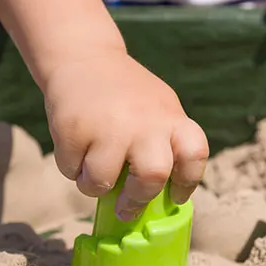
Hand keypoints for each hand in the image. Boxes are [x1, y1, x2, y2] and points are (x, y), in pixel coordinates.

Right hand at [42, 49, 208, 220]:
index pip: (194, 156)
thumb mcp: (159, 111)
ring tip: (93, 170)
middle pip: (153, 176)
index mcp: (172, 118)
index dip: (188, 182)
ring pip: (101, 182)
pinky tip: (77, 146)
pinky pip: (71, 170)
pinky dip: (71, 168)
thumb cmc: (128, 97)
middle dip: (138, 199)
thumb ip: (165, 145)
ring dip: (94, 186)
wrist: (85, 57)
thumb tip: (161, 198)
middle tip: (127, 208)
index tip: (175, 196)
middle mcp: (145, 122)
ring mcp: (108, 125)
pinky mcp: (73, 128)